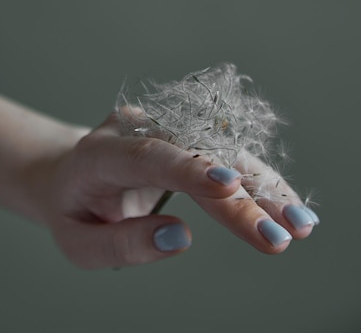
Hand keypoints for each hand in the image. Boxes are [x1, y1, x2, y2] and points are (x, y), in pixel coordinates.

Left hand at [34, 109, 317, 269]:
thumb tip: (181, 236)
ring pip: (221, 150)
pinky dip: (257, 182)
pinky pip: (226, 153)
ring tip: (298, 227)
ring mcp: (164, 124)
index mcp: (101, 154)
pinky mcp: (186, 132)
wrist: (70, 170)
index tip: (230, 187)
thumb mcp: (79, 243)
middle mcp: (138, 129)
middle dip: (241, 197)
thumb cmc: (73, 210)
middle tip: (278, 237)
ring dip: (261, 188)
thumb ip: (123, 243)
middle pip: (197, 157)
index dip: (190, 169)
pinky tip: (287, 207)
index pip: (149, 156)